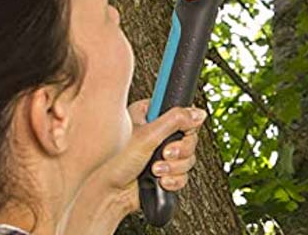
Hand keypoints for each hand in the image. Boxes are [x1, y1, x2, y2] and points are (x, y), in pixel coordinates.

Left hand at [80, 100, 204, 221]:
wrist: (110, 194)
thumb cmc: (114, 164)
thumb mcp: (147, 135)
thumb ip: (175, 121)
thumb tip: (198, 113)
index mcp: (148, 116)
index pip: (181, 114)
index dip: (183, 125)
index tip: (176, 133)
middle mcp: (156, 134)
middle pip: (188, 138)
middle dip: (178, 151)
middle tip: (164, 153)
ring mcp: (161, 154)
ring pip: (188, 158)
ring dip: (173, 167)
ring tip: (155, 170)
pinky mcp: (166, 172)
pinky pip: (184, 175)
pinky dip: (173, 180)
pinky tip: (159, 180)